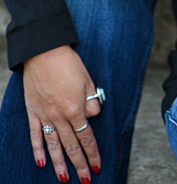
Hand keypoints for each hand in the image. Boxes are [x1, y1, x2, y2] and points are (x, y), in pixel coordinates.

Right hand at [23, 46, 101, 180]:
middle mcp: (60, 116)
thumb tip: (92, 117)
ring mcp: (44, 116)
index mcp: (75, 109)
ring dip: (59, 164)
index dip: (92, 152)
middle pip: (71, 146)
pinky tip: (41, 163)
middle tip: (85, 179)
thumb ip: (91, 102)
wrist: (44, 52)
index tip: (98, 165)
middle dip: (79, 165)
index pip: (86, 137)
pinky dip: (38, 151)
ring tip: (64, 179)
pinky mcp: (33, 113)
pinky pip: (35, 136)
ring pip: (53, 146)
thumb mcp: (88, 81)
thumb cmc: (69, 64)